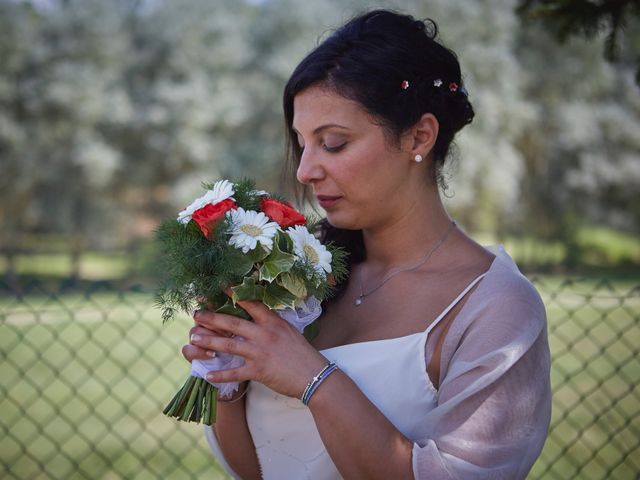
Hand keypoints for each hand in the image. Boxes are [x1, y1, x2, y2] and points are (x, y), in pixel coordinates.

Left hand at [190, 299, 326, 398]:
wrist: (314, 375)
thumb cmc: (303, 354)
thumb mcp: (289, 331)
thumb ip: (272, 324)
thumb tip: (259, 317)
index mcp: (272, 322)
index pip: (251, 304)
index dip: (235, 294)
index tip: (221, 286)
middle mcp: (264, 335)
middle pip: (233, 323)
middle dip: (212, 318)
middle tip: (196, 314)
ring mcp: (260, 352)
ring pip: (229, 345)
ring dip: (209, 341)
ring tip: (194, 338)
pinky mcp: (259, 371)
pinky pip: (235, 372)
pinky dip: (221, 374)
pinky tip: (208, 374)